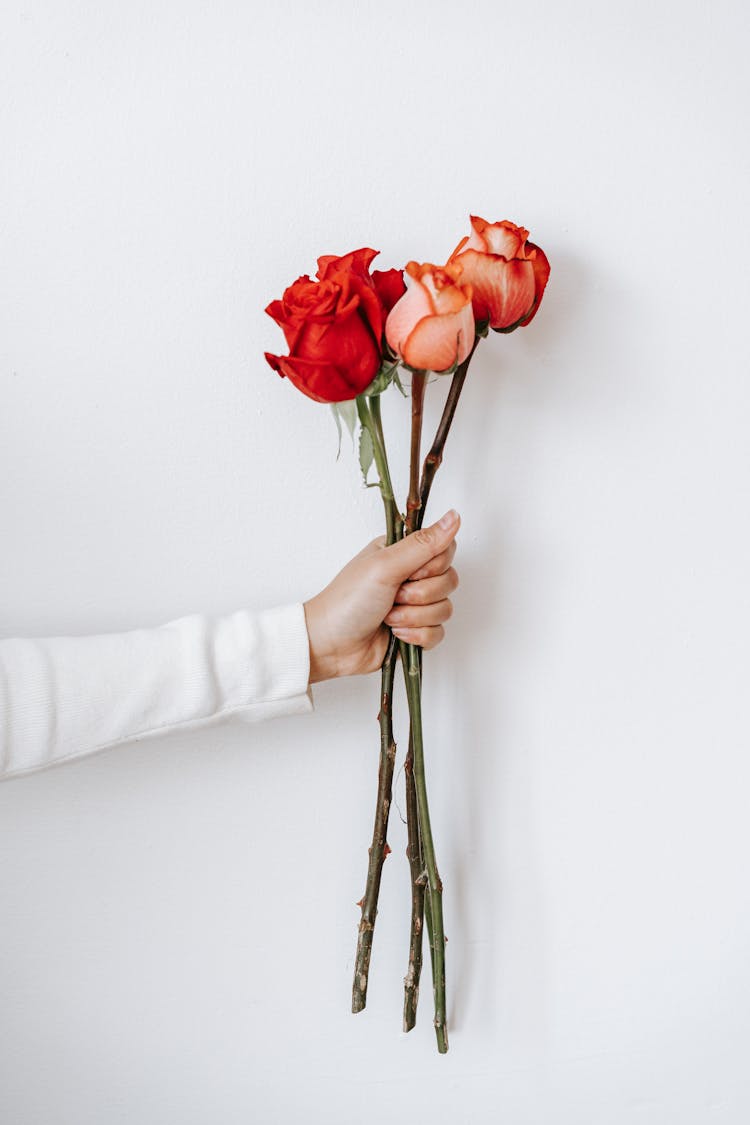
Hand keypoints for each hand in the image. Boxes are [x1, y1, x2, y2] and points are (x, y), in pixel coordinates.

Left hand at [303, 510, 459, 682]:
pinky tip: (395, 634)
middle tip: (394, 596)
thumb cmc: (347, 601)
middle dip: (421, 594)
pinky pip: (438, 632)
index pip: (445, 550)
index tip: (410, 572)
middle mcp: (410, 576)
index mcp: (402, 553)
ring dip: (414, 616)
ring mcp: (414, 605)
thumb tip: (453, 516)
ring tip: (389, 617)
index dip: (433, 565)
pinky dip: (417, 636)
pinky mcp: (416, 630)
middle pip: (448, 580)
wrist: (330, 644)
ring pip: (445, 608)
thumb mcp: (385, 565)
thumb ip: (423, 543)